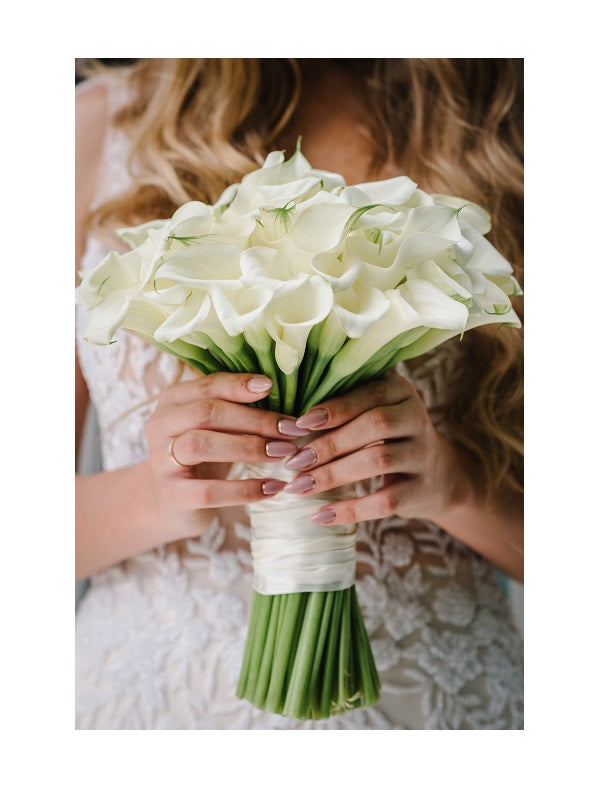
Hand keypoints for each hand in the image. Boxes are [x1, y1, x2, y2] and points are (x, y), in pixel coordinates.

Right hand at [143, 372, 308, 541]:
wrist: (176, 504)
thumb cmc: (206, 456)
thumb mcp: (218, 426)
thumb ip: (238, 407)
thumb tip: (279, 392)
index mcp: (173, 400)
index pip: (208, 385)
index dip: (240, 385)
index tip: (272, 387)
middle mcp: (160, 425)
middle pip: (207, 413)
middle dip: (255, 420)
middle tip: (291, 430)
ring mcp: (162, 461)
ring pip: (201, 445)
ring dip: (249, 447)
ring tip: (283, 453)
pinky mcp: (172, 496)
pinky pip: (210, 491)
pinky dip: (246, 489)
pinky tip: (273, 487)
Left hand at [281, 372, 466, 526]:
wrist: (436, 474)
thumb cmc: (385, 436)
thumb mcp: (372, 411)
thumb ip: (341, 405)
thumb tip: (286, 420)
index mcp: (400, 391)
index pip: (368, 393)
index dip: (334, 408)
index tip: (299, 424)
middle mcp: (417, 417)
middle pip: (374, 426)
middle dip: (329, 444)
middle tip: (293, 461)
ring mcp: (422, 454)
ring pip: (378, 461)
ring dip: (334, 475)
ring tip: (299, 487)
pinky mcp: (421, 489)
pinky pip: (385, 501)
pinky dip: (351, 510)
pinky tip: (320, 516)